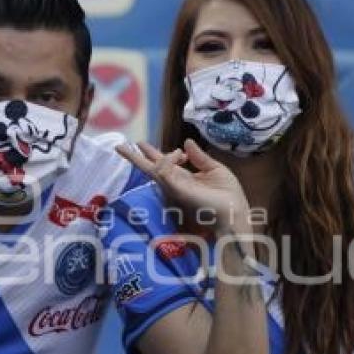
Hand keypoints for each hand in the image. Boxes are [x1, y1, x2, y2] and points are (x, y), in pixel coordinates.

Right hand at [116, 139, 249, 234]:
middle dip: (135, 158)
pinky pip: (165, 172)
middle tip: (119, 147)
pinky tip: (177, 153)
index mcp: (184, 177)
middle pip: (150, 169)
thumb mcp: (214, 169)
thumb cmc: (228, 195)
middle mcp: (176, 183)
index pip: (163, 163)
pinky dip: (167, 161)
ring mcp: (175, 188)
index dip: (152, 153)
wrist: (235, 212)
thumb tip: (186, 142)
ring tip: (138, 144)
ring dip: (149, 155)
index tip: (144, 144)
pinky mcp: (178, 191)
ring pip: (154, 169)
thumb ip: (199, 157)